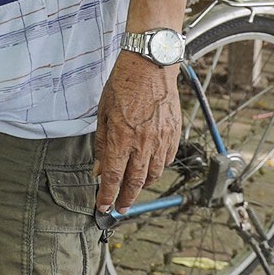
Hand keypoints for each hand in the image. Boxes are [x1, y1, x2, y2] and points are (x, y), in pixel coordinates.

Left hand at [94, 50, 182, 213]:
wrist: (150, 66)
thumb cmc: (122, 85)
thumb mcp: (102, 113)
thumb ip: (102, 143)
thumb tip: (99, 167)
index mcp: (121, 138)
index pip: (113, 177)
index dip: (107, 196)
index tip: (103, 207)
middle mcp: (142, 143)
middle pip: (135, 182)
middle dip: (126, 199)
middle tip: (120, 208)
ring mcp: (161, 140)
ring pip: (153, 174)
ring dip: (142, 186)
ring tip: (133, 189)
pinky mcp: (174, 134)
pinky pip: (167, 160)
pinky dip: (157, 169)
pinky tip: (150, 168)